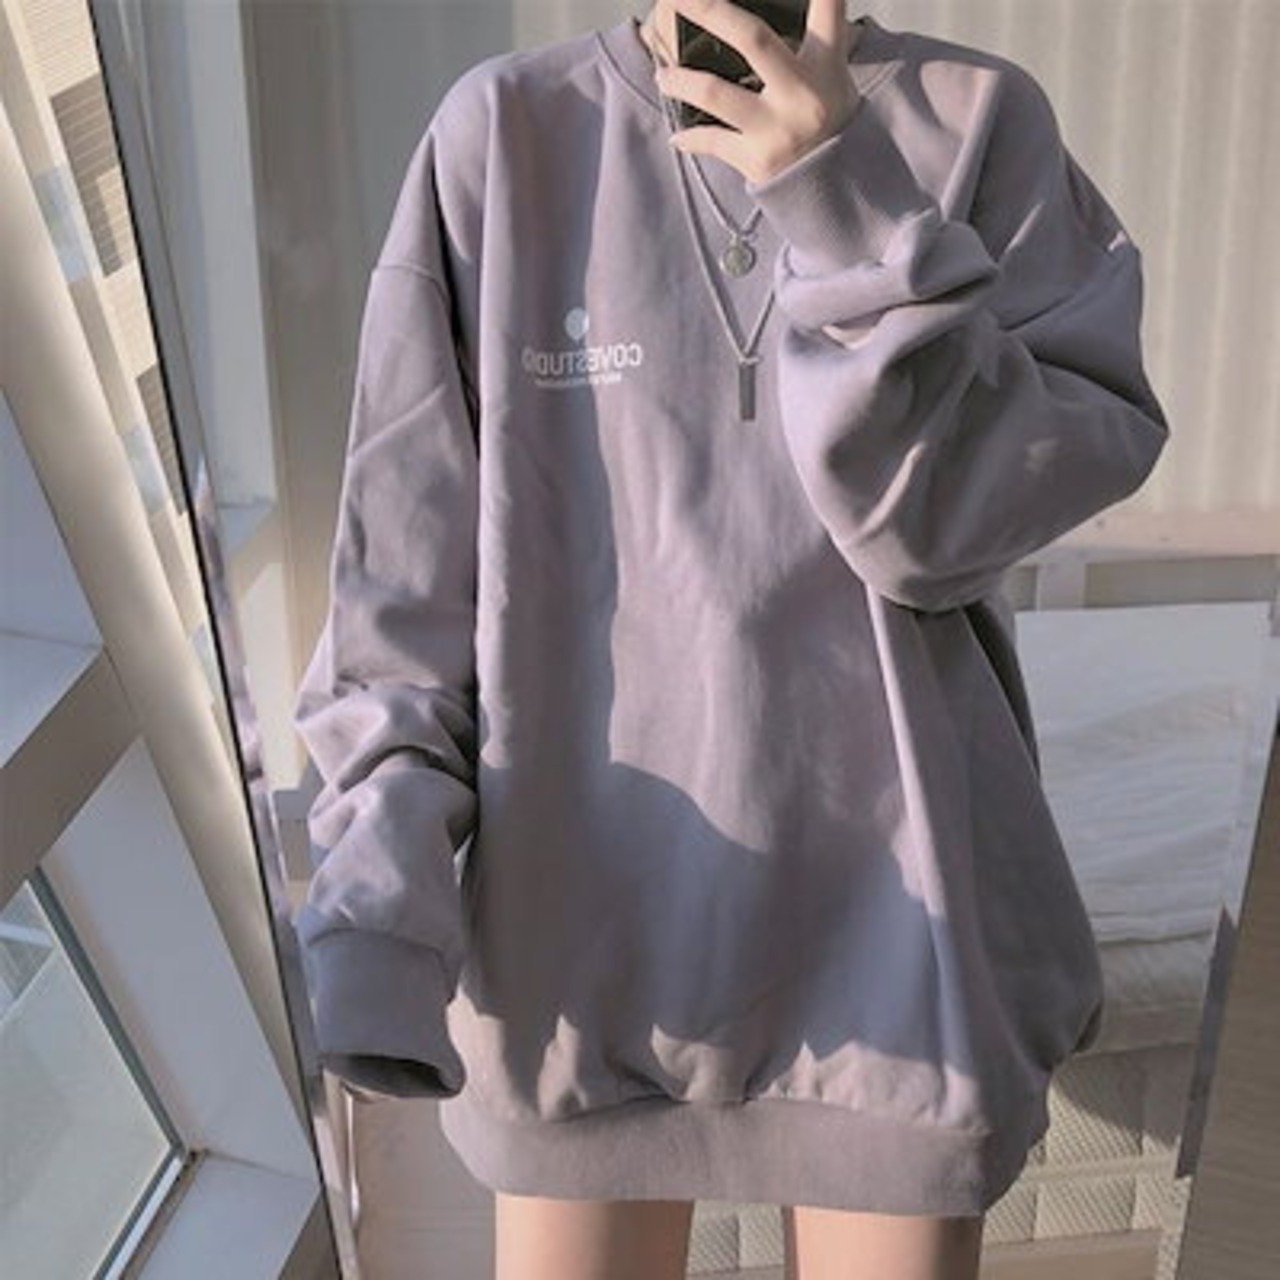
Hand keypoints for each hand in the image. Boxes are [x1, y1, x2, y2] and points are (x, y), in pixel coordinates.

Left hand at [654, 0, 862, 184]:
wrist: (834, 189)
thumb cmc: (826, 121)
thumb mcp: (833, 76)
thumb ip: (815, 37)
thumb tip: (779, 12)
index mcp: (824, 65)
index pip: (828, 10)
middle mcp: (800, 93)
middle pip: (752, 40)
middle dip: (711, 11)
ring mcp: (776, 128)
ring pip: (716, 94)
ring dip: (681, 82)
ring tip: (661, 76)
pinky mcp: (757, 160)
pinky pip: (712, 142)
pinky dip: (691, 138)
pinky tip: (677, 137)